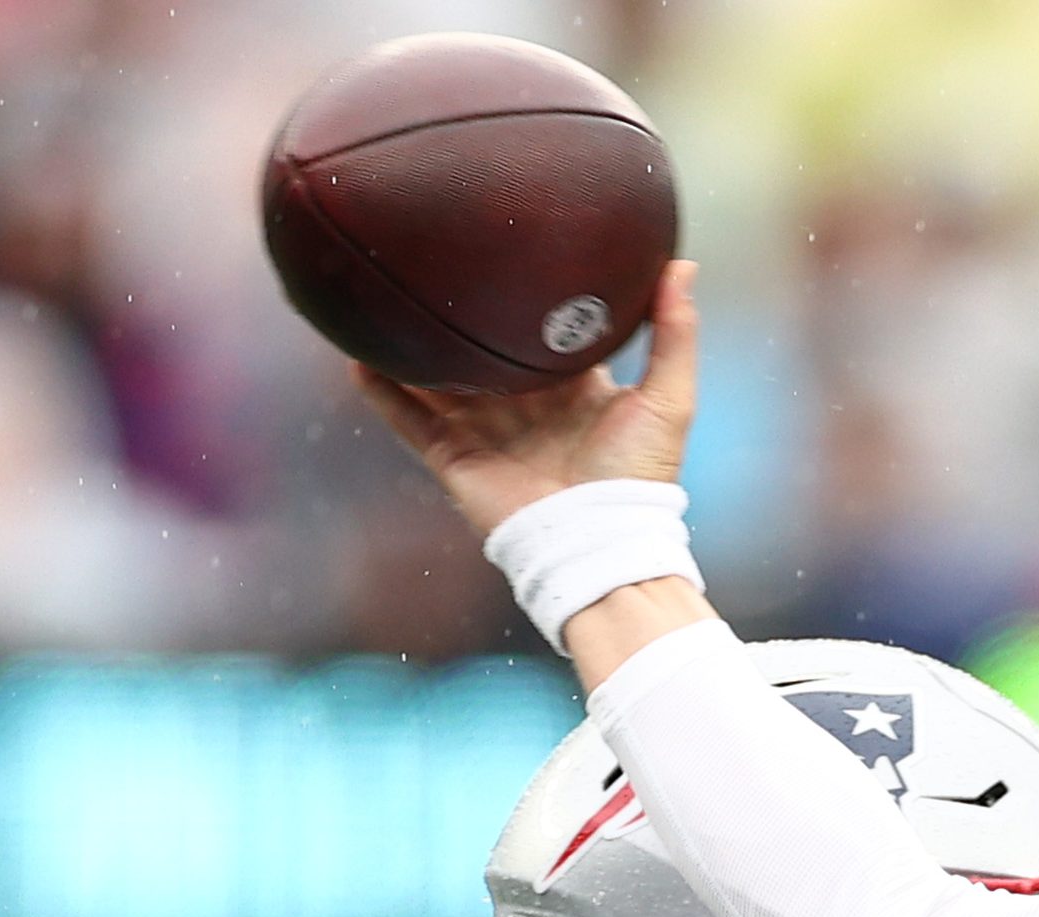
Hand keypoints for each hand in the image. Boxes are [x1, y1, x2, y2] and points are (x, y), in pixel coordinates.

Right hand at [353, 259, 701, 536]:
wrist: (599, 541)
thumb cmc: (639, 476)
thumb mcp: (668, 396)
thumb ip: (674, 332)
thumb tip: (681, 264)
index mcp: (576, 392)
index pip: (546, 336)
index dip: (529, 301)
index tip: (509, 254)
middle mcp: (527, 408)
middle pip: (486, 355)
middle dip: (464, 318)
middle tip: (437, 266)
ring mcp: (487, 432)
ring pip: (440, 381)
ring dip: (414, 348)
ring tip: (384, 300)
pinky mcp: (455, 458)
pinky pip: (410, 420)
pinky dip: (382, 392)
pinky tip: (358, 357)